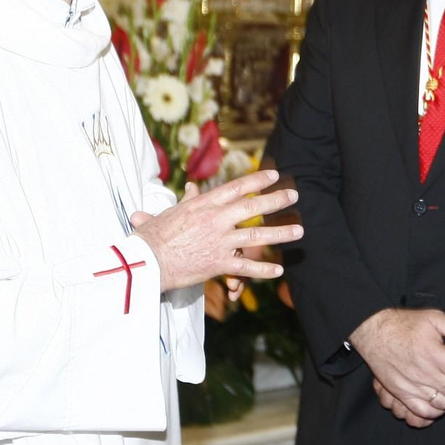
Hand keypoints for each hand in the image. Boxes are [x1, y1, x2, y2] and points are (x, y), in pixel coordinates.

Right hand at [130, 169, 299, 292]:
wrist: (145, 262)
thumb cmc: (151, 237)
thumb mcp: (168, 213)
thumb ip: (184, 202)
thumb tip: (188, 189)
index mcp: (203, 204)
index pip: (236, 187)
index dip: (257, 180)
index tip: (273, 175)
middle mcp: (215, 220)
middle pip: (252, 206)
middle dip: (276, 201)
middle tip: (294, 196)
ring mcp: (219, 241)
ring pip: (256, 235)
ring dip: (280, 233)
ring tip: (299, 231)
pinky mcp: (218, 263)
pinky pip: (246, 266)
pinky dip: (263, 269)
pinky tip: (279, 270)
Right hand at [349, 307, 444, 424]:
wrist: (374, 333)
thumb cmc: (405, 324)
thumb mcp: (433, 318)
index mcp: (434, 353)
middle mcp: (424, 372)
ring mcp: (411, 386)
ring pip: (443, 404)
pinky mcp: (401, 393)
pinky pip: (422, 412)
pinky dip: (436, 412)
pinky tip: (441, 403)